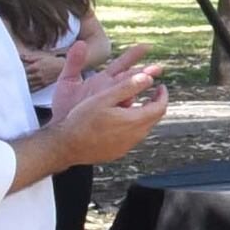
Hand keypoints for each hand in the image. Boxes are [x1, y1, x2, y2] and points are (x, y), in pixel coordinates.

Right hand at [31, 35, 166, 170]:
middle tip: (153, 93)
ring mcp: (128, 145)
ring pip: (144, 128)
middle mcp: (136, 135)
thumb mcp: (104, 98)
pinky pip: (133, 137)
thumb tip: (147, 77)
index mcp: (135, 120)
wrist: (66, 146)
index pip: (160, 107)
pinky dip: (134, 126)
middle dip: (156, 103)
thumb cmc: (82, 119)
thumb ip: (127, 87)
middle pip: (155, 118)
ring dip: (145, 115)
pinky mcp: (119, 152)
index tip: (160, 86)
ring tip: (139, 104)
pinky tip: (123, 120)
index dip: (163, 95)